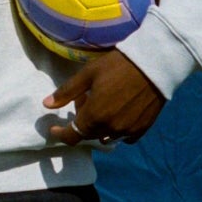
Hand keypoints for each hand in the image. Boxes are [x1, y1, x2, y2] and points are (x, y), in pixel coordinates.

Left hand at [47, 49, 163, 145]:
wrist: (155, 65)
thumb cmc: (118, 65)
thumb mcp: (88, 74)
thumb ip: (66, 92)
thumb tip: (46, 104)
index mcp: (94, 116)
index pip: (72, 136)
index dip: (60, 134)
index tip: (54, 128)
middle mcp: (110, 128)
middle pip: (88, 134)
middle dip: (81, 121)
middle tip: (84, 99)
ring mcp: (127, 131)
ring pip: (105, 136)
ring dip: (98, 126)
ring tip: (102, 104)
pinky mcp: (142, 129)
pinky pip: (124, 137)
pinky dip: (116, 129)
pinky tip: (117, 113)